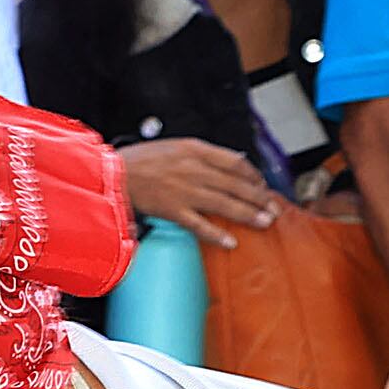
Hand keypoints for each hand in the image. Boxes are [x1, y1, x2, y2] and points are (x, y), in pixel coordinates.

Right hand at [117, 138, 280, 247]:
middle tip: (274, 208)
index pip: (235, 162)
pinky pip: (200, 225)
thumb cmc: (142, 160)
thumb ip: (203, 155)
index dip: (253, 176)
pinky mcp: (173, 211)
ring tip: (265, 222)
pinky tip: (231, 242)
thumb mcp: (175, 146)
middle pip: (236, 185)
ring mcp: (184, 191)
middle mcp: (193, 169)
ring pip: (225, 204)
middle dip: (259, 198)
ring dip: (248, 214)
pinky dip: (217, 235)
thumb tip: (232, 163)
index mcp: (195, 150)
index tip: (262, 185)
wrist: (114, 173)